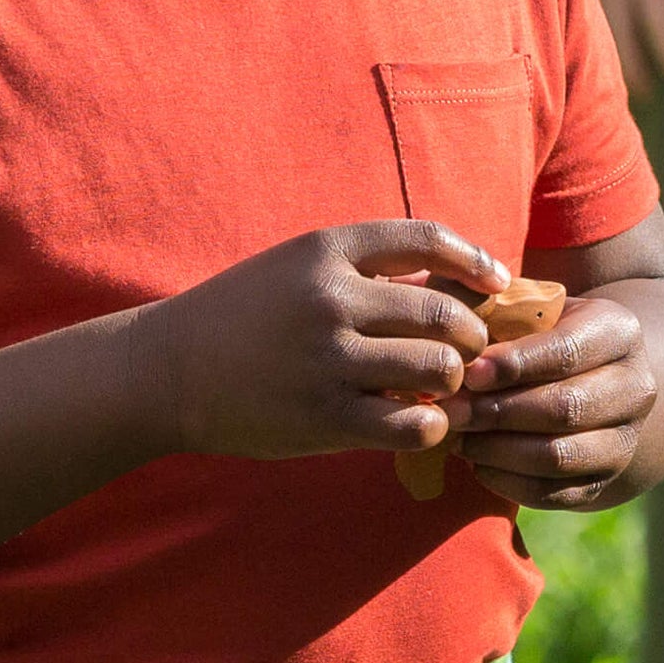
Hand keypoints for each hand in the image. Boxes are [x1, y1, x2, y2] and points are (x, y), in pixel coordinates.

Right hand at [137, 221, 508, 461]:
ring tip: (442, 389)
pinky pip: (414, 422)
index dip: (474, 260)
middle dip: (471, 338)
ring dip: (453, 383)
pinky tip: (417, 420)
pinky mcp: (326, 416)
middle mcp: (331, 298)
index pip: (426, 238)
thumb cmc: (243, 316)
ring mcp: (329, 359)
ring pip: (440, 368)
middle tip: (466, 353)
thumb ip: (366, 273)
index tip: (494, 280)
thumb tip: (454, 287)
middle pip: (447, 314)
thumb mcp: (295, 270)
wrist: (168, 370)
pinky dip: (431, 424)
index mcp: (325, 249)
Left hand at [447, 295, 658, 509]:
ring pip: (560, 456)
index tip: (468, 372)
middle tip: (450, 409)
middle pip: (565, 408)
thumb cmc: (535, 329)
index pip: (566, 352)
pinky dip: (508, 482)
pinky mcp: (604, 482)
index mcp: (618, 331)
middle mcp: (635, 388)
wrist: (584, 374)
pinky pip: (554, 493)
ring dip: (498, 449)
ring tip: (456, 435)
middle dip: (498, 412)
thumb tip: (451, 331)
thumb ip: (489, 304)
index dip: (514, 365)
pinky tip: (476, 461)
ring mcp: (625, 440)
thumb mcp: (523, 302)